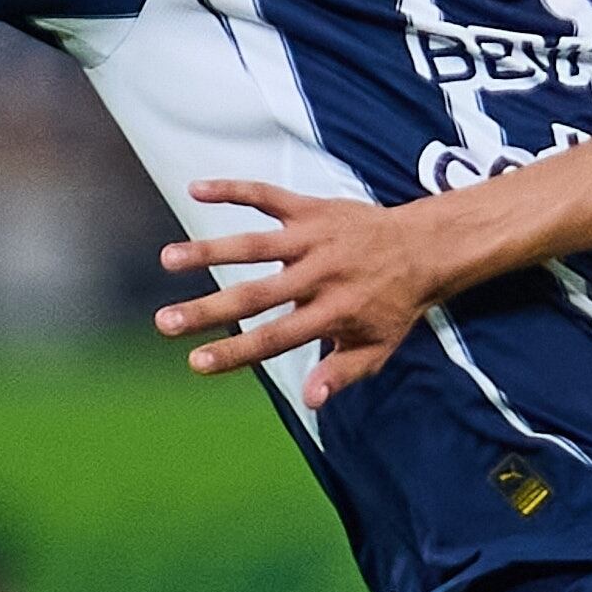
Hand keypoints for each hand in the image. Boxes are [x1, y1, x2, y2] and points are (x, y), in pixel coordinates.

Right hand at [152, 178, 444, 404]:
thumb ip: (342, 373)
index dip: (235, 351)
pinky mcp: (312, 209)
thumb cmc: (395, 304)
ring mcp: (314, 239)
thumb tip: (309, 402)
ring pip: (254, 244)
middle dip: (208, 309)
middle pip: (256, 295)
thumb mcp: (378, 348)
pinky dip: (232, 189)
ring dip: (209, 250)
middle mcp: (320, 275)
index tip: (195, 362)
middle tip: (165, 322)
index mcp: (333, 313)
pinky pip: (267, 196)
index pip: (275, 337)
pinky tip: (195, 189)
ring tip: (168, 259)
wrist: (426, 247)